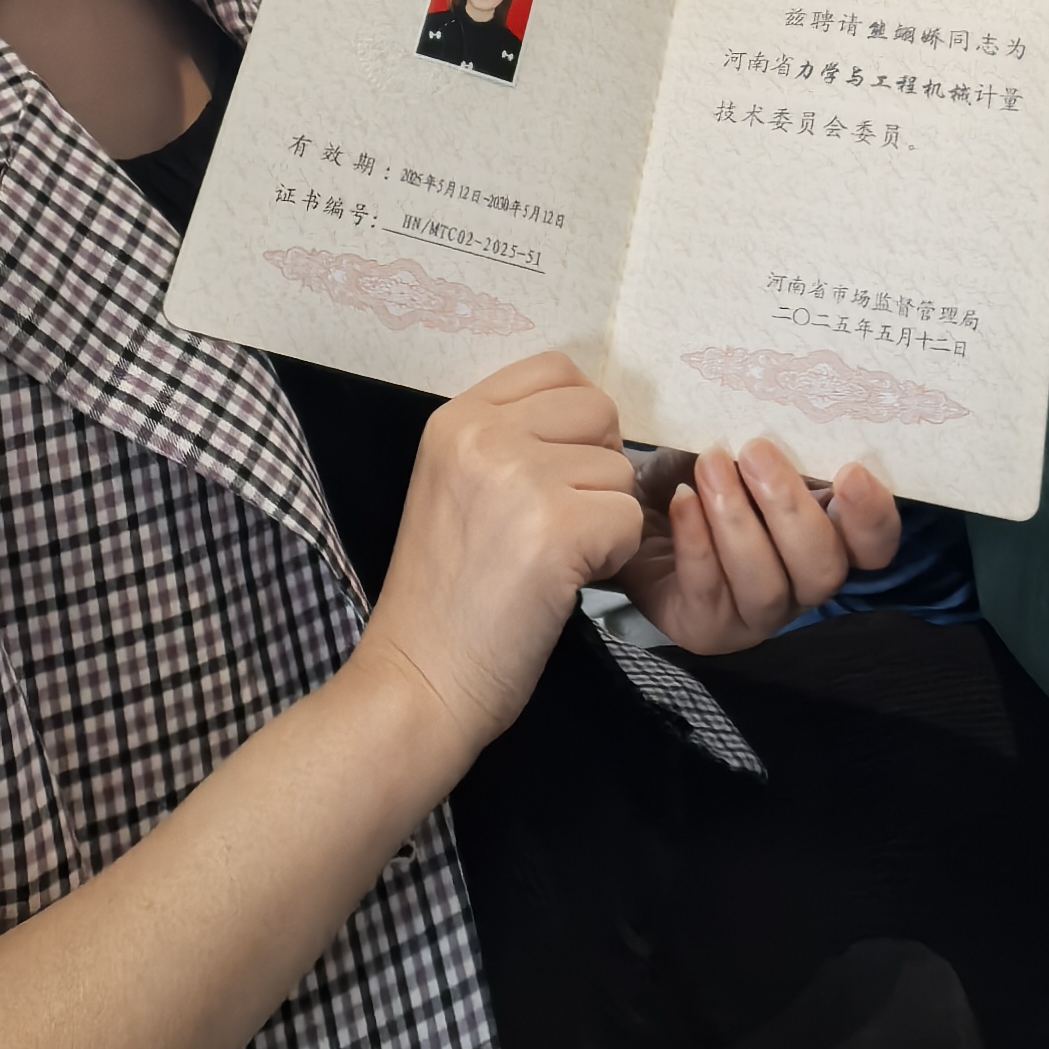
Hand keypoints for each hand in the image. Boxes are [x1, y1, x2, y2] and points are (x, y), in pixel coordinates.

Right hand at [354, 352, 643, 768]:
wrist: (419, 679)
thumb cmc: (445, 598)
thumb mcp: (454, 486)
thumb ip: (509, 442)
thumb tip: (598, 426)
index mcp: (455, 418)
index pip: (556, 369)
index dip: (576, 422)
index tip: (557, 473)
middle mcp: (484, 434)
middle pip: (599, 412)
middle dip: (597, 469)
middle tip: (559, 522)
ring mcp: (519, 478)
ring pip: (620, 472)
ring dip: (604, 520)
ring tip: (552, 560)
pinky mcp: (557, 529)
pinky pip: (629, 520)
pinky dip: (612, 558)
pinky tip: (565, 583)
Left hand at [616, 441, 902, 656]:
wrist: (628, 502)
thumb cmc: (695, 469)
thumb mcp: (736, 444)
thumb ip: (771, 440)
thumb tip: (782, 403)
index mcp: (826, 534)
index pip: (874, 545)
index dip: (873, 516)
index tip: (850, 471)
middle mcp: (800, 582)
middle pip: (824, 569)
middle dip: (790, 509)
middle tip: (753, 450)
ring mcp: (756, 613)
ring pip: (768, 587)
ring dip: (738, 521)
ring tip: (709, 466)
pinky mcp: (706, 627)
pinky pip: (709, 590)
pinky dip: (696, 541)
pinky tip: (680, 501)